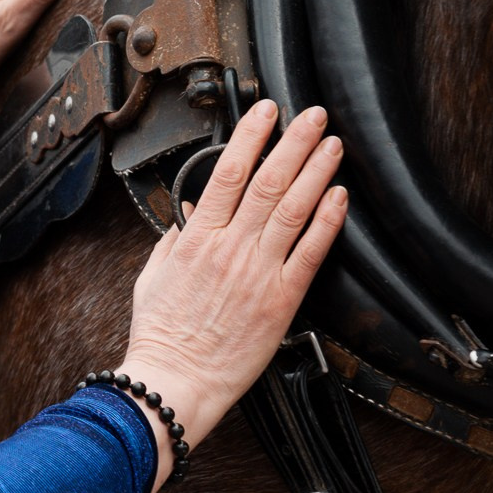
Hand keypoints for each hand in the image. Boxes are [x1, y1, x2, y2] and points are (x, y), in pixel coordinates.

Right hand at [119, 101, 347, 483]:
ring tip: (332, 144)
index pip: (227, 173)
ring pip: (292, 209)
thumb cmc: (162, 335)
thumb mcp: (153, 276)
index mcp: (196, 240)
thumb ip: (174, 240)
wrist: (177, 381)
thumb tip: (191, 214)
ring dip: (315, 171)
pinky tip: (339, 196)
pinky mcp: (281, 301)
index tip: (265, 111)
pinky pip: (310, 253)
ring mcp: (258, 273)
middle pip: (267, 182)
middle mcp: (229, 249)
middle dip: (292, 142)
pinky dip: (327, 221)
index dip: (250, 136)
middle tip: (312, 114)